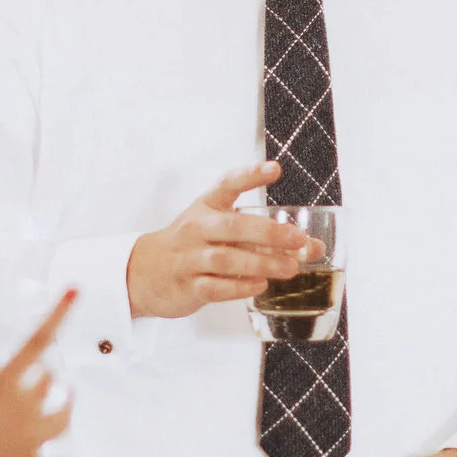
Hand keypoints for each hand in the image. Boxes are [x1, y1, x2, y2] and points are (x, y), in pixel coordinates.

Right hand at [0, 291, 119, 456]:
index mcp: (0, 387)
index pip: (36, 342)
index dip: (58, 314)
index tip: (77, 290)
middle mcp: (23, 410)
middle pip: (50, 383)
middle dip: (47, 376)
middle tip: (39, 373)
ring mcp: (31, 441)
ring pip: (63, 417)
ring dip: (66, 405)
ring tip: (65, 397)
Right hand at [126, 161, 320, 319]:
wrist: (144, 271)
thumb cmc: (192, 244)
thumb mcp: (219, 228)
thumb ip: (262, 235)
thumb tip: (312, 247)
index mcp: (206, 206)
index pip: (227, 184)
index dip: (250, 175)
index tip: (275, 169)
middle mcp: (196, 229)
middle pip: (233, 226)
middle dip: (269, 232)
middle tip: (298, 239)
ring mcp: (189, 258)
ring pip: (226, 259)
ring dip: (261, 264)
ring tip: (290, 269)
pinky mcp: (188, 286)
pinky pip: (215, 287)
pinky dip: (239, 287)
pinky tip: (260, 285)